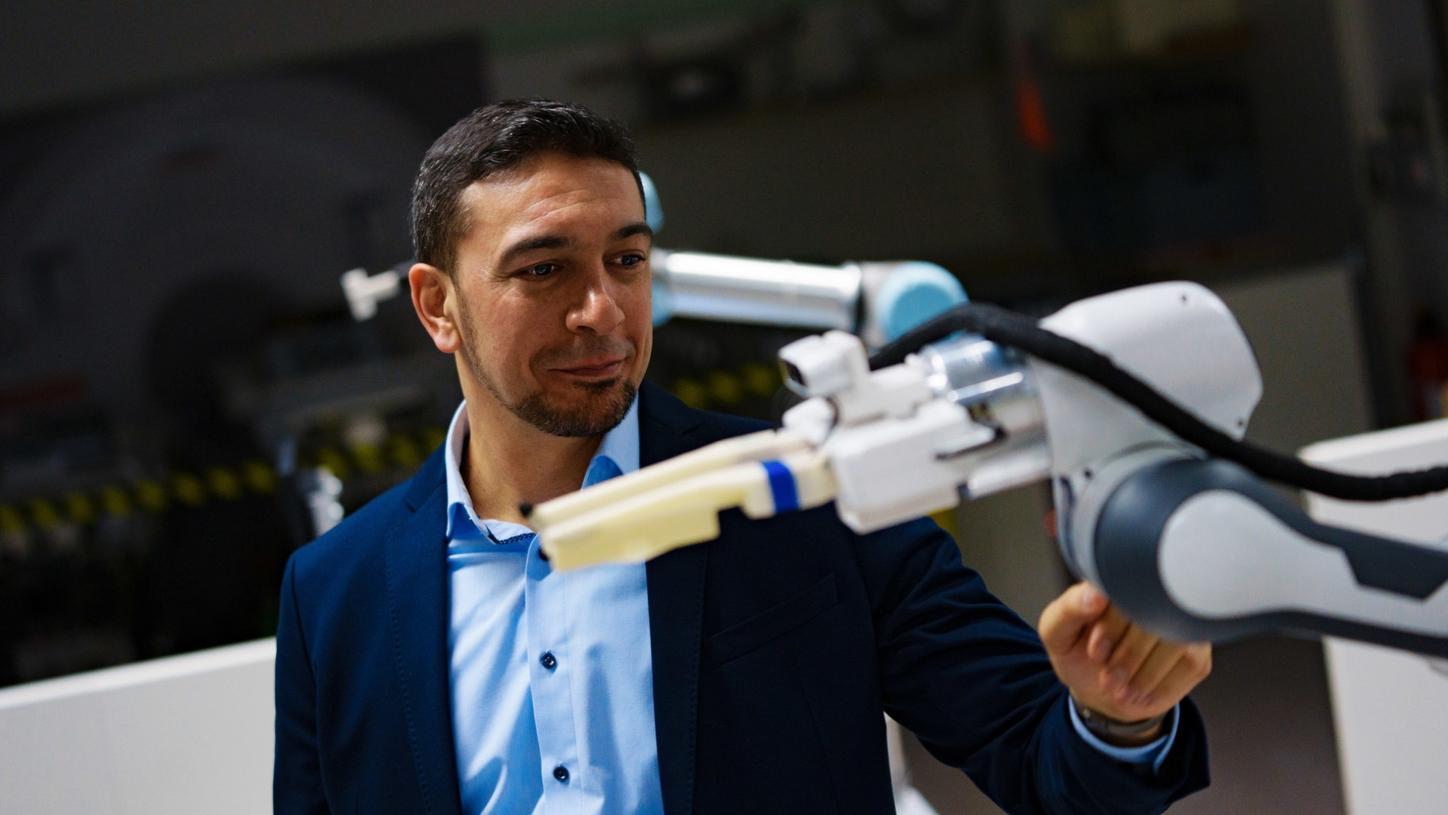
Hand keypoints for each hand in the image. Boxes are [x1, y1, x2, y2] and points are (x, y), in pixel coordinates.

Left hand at [1038, 582, 1211, 730]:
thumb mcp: (1058, 632)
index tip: (1096, 652)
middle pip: (1158, 618)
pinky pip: (1192, 664)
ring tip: (1120, 688)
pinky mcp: (1197, 649)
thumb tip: (1095, 593)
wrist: (1099, 687)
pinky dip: (1162, 685)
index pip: (1130, 591)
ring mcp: (1181, 620)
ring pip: (1178, 642)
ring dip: (1145, 674)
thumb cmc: (1078, 651)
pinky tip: (1140, 691)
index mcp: (1120, 579)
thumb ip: (1068, 609)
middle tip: (1107, 677)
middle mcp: (1157, 593)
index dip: (1113, 627)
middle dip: (1129, 657)